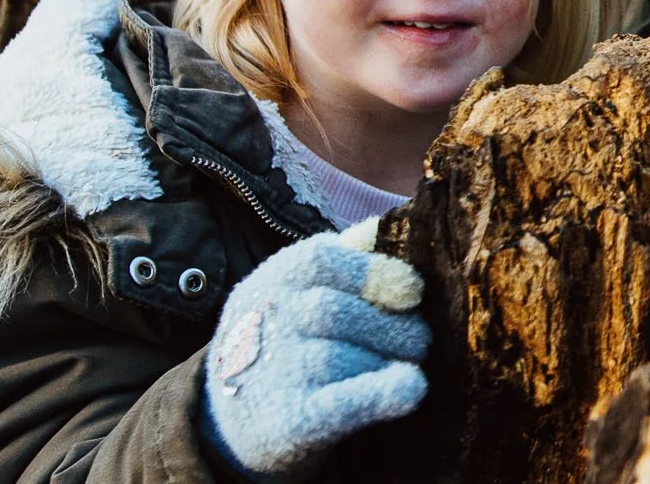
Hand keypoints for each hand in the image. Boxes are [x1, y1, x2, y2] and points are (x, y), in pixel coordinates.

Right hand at [202, 219, 428, 479]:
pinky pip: (342, 404)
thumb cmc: (290, 335)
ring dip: (388, 361)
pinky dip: (383, 394)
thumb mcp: (301, 285)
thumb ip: (345, 255)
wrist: (231, 417)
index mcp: (275, 279)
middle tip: (418, 339)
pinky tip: (411, 386)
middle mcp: (265, 324)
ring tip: (402, 364)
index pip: (322, 260)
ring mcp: (273, 374)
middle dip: (394, 327)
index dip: (375, 272)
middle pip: (338, 313)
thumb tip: (386, 226)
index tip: (414, 291)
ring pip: (346, 358)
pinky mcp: (288, 423)